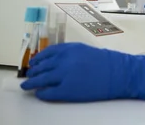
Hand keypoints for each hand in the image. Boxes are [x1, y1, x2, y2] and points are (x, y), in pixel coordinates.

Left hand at [20, 43, 144, 101]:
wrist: (118, 73)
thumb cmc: (106, 61)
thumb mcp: (85, 50)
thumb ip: (69, 54)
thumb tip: (54, 61)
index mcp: (68, 49)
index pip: (46, 53)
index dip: (38, 59)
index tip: (34, 62)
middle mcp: (63, 61)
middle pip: (41, 67)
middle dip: (33, 72)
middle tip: (29, 75)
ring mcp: (64, 76)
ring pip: (40, 80)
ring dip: (31, 83)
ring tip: (26, 86)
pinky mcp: (66, 91)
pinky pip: (48, 93)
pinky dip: (42, 94)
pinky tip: (40, 94)